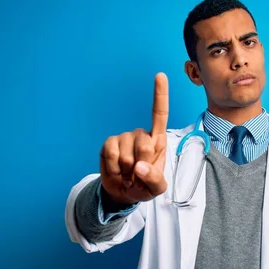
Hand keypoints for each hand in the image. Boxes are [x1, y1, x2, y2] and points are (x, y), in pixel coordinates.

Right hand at [99, 73, 168, 204]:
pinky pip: (111, 153)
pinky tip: (117, 170)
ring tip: (128, 172)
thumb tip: (140, 166)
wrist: (123, 192)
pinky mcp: (109, 144)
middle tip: (138, 174)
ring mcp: (124, 138)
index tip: (160, 75)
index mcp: (157, 141)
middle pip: (145, 144)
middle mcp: (141, 135)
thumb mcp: (156, 189)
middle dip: (141, 165)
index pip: (159, 114)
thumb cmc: (144, 186)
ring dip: (126, 168)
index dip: (160, 95)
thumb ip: (154, 179)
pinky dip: (114, 167)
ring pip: (126, 152)